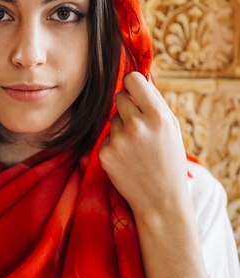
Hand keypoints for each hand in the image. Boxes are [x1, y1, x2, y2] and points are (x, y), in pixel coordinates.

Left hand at [99, 72, 191, 225]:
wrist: (161, 200)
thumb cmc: (169, 160)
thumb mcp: (172, 128)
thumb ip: (155, 102)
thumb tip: (138, 78)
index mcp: (158, 116)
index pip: (133, 80)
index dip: (132, 84)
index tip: (133, 90)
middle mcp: (137, 126)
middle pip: (119, 97)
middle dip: (126, 106)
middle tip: (138, 124)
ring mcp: (119, 140)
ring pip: (112, 119)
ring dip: (121, 128)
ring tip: (136, 148)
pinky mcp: (106, 153)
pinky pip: (106, 137)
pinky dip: (114, 145)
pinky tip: (127, 160)